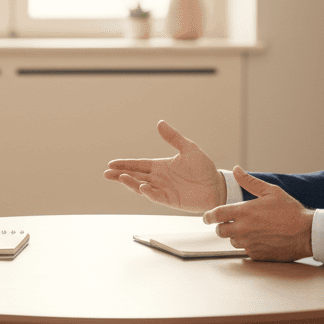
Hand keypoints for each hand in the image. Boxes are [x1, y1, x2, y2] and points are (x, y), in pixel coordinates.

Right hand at [104, 120, 224, 213]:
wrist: (216, 185)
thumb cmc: (203, 167)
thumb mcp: (189, 148)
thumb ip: (173, 138)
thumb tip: (160, 123)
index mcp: (161, 166)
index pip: (138, 165)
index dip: (125, 164)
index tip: (111, 164)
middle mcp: (159, 178)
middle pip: (135, 176)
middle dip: (120, 175)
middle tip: (107, 173)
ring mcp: (163, 190)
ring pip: (142, 186)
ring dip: (131, 183)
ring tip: (121, 178)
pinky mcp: (170, 200)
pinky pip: (156, 196)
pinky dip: (149, 193)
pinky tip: (143, 187)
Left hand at [202, 167, 313, 260]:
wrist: (306, 233)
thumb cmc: (290, 211)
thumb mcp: (271, 191)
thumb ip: (250, 182)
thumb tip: (236, 170)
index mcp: (244, 212)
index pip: (216, 215)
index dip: (209, 216)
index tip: (207, 217)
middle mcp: (243, 229)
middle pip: (220, 231)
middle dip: (222, 226)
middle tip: (230, 223)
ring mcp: (249, 244)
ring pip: (232, 242)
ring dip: (236, 236)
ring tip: (250, 230)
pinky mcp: (256, 255)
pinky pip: (245, 251)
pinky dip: (249, 246)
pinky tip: (261, 239)